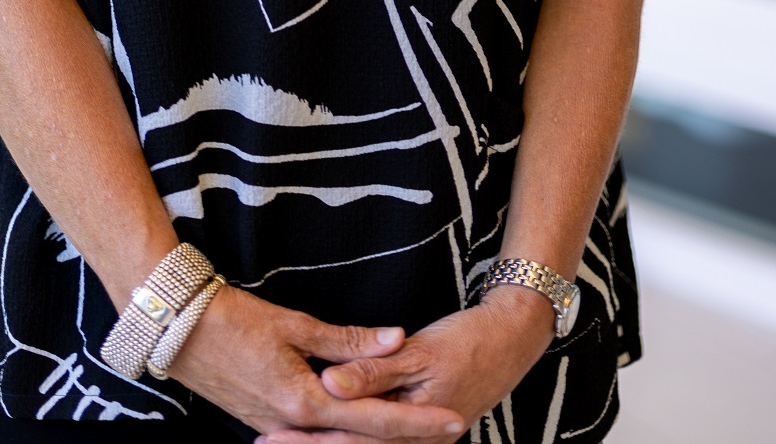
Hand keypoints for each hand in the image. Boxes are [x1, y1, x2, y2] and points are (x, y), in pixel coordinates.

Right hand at [169, 284, 463, 441]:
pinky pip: (313, 436)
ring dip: (375, 437)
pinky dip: (343, 433)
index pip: (374, 420)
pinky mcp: (262, 419)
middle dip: (406, 437)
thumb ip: (346, 339)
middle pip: (361, 441)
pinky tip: (358, 426)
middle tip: (449, 429)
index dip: (417, 422)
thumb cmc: (232, 320)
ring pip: (337, 441)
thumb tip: (396, 337)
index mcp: (303, 403)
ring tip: (414, 429)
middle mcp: (292, 424)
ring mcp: (275, 426)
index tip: (453, 420)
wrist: (175, 329)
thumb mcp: (294, 324)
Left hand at [260, 286, 555, 443]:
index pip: (347, 439)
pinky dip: (347, 430)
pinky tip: (323, 424)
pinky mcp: (414, 423)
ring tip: (278, 436)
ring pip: (360, 443)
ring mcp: (414, 434)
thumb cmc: (468, 342)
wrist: (512, 341)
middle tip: (263, 443)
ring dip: (323, 439)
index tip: (268, 438)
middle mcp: (410, 439)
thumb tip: (330, 384)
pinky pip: (374, 435)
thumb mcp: (419, 352)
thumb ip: (372, 370)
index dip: (307, 440)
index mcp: (409, 425)